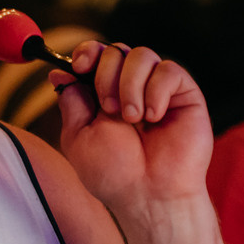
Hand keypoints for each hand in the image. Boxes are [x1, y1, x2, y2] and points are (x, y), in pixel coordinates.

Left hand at [54, 42, 210, 213]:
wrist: (148, 193)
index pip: (96, 55)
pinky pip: (169, 70)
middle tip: (109, 108)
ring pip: (142, 55)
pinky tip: (154, 118)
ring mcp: (158, 89)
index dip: (87, 52)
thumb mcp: (79, 136)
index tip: (79, 65)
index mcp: (103, 95)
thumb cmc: (114, 173)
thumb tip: (58, 73)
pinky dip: (156, 91)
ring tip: (132, 119)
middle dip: (106, 74)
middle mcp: (131, 88)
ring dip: (130, 85)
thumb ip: (72, 102)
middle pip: (116, 50)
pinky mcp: (185, 94)